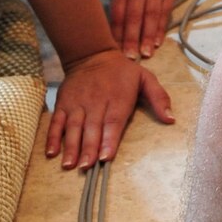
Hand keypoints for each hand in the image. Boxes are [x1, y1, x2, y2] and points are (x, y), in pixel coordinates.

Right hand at [47, 48, 172, 169]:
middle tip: (87, 167)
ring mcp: (77, 104)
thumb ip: (159, 98)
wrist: (91, 54)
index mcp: (117, 98)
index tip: (106, 157)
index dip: (108, 139)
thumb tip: (171, 118)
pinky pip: (56, 122)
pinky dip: (53, 137)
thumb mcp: (146, 78)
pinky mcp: (63, 104)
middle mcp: (95, 102)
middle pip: (91, 128)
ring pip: (73, 127)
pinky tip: (51, 153)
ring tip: (69, 164)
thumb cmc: (122, 71)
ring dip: (70, 147)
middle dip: (88, 148)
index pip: (112, 121)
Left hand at [109, 0, 179, 57]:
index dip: (116, 31)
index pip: (118, 11)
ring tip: (145, 53)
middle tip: (129, 57)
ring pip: (152, 15)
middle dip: (131, 38)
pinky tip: (157, 42)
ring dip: (148, 36)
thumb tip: (113, 25)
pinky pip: (165, 11)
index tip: (113, 48)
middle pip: (134, 15)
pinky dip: (161, 28)